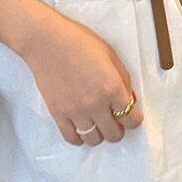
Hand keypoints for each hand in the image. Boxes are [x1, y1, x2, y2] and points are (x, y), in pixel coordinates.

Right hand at [21, 10, 143, 146]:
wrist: (46, 41)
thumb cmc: (79, 42)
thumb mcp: (110, 55)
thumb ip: (122, 79)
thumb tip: (128, 99)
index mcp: (112, 87)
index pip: (132, 119)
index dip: (134, 118)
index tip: (131, 115)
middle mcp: (96, 104)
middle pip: (115, 135)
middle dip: (118, 128)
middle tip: (114, 118)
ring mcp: (76, 112)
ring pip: (94, 140)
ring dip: (99, 133)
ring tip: (96, 121)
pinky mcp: (58, 114)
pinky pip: (72, 138)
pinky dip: (79, 137)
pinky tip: (81, 126)